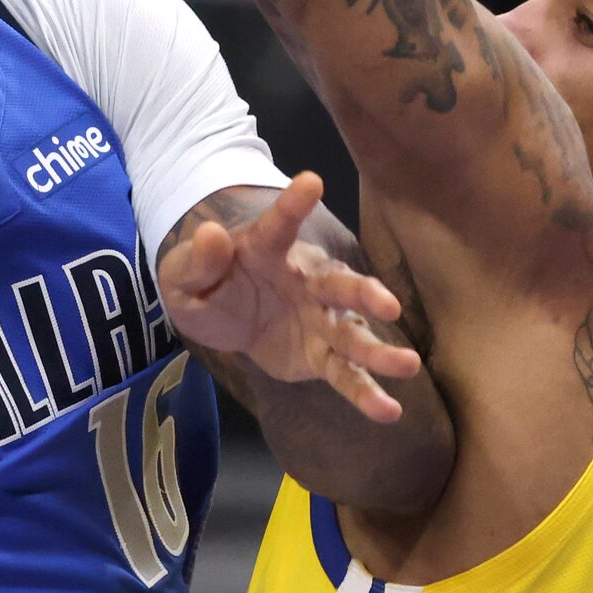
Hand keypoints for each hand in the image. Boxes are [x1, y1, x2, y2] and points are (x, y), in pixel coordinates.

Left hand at [161, 174, 422, 422]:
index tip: (311, 181)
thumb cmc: (207, 283)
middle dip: (364, 295)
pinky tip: (389, 412)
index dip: (293, 205)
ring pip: (352, 334)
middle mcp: (306, 281)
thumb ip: (198, 260)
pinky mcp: (320, 354)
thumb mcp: (184, 275)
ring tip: (409, 365)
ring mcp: (319, 318)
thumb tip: (212, 235)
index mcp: (268, 251)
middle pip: (339, 285)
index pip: (279, 225)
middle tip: (389, 306)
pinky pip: (345, 374)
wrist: (224, 314)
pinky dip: (366, 392)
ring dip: (379, 350)